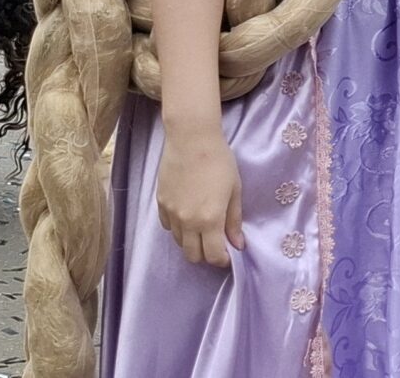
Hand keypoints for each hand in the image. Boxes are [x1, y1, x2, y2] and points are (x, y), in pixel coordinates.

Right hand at [154, 129, 245, 266]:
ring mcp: (171, 213)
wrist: (191, 139)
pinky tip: (187, 215)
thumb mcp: (234, 191)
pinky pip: (168, 226)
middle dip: (206, 255)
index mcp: (209, 220)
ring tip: (202, 227)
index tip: (229, 254)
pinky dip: (178, 228)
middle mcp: (187, 222)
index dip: (223, 260)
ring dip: (191, 241)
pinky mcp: (160, 203)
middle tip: (215, 242)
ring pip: (179, 243)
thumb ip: (234, 221)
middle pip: (193, 256)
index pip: (214, 255)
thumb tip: (238, 244)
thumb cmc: (219, 161)